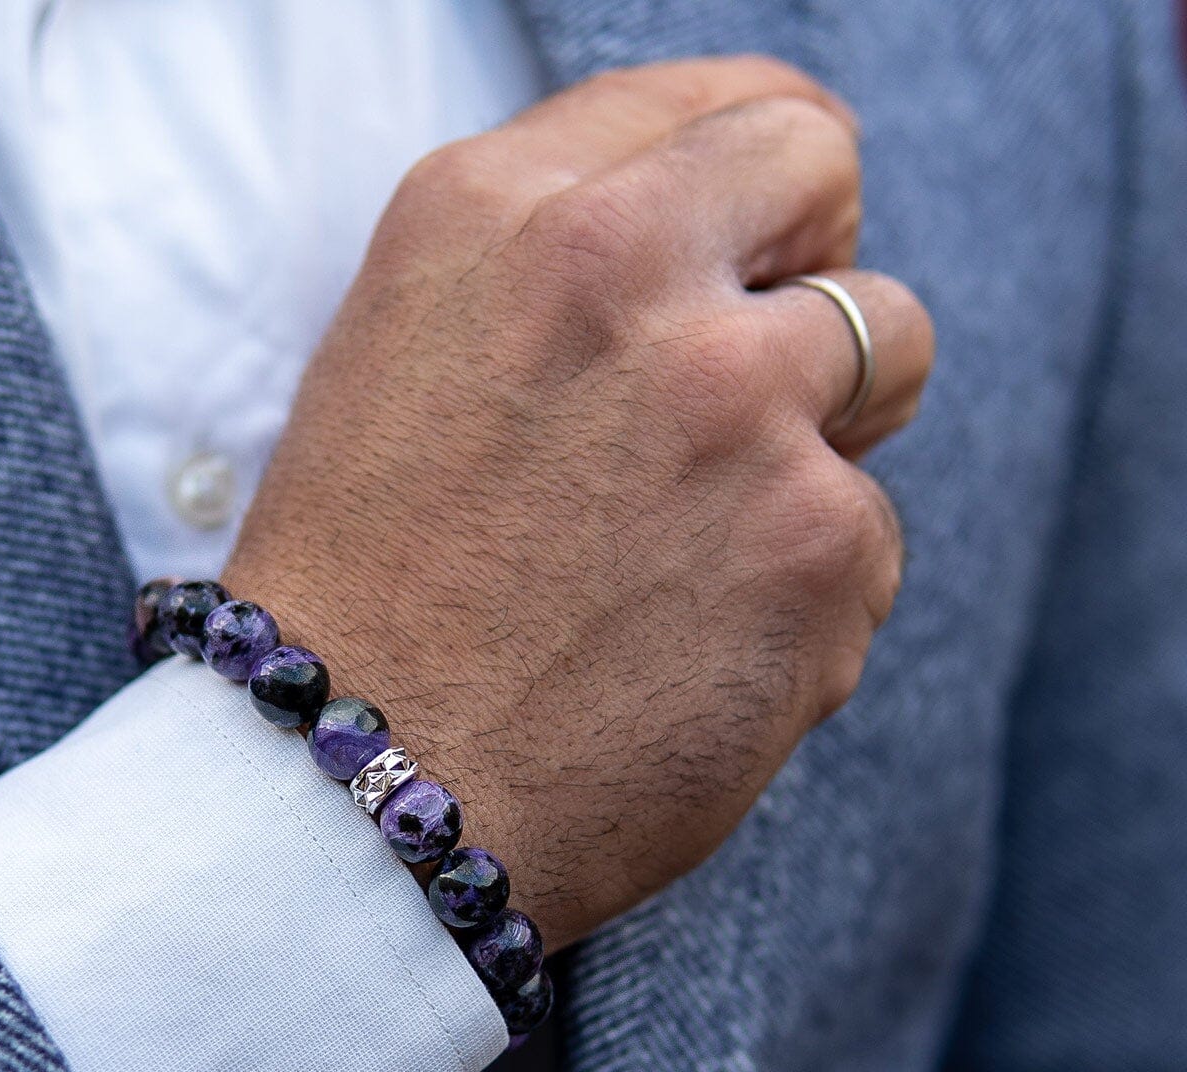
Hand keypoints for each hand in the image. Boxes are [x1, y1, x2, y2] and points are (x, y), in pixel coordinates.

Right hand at [222, 56, 933, 950]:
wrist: (348, 796)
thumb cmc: (362, 602)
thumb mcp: (404, 364)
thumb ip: (557, 270)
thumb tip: (721, 251)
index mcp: (498, 214)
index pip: (730, 105)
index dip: (758, 188)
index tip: (759, 249)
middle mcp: (621, 274)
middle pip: (827, 176)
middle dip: (812, 267)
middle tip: (754, 381)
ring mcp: (733, 405)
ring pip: (892, 348)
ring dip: (820, 434)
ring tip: (697, 550)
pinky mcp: (818, 546)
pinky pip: (869, 539)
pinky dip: (803, 601)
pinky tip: (685, 661)